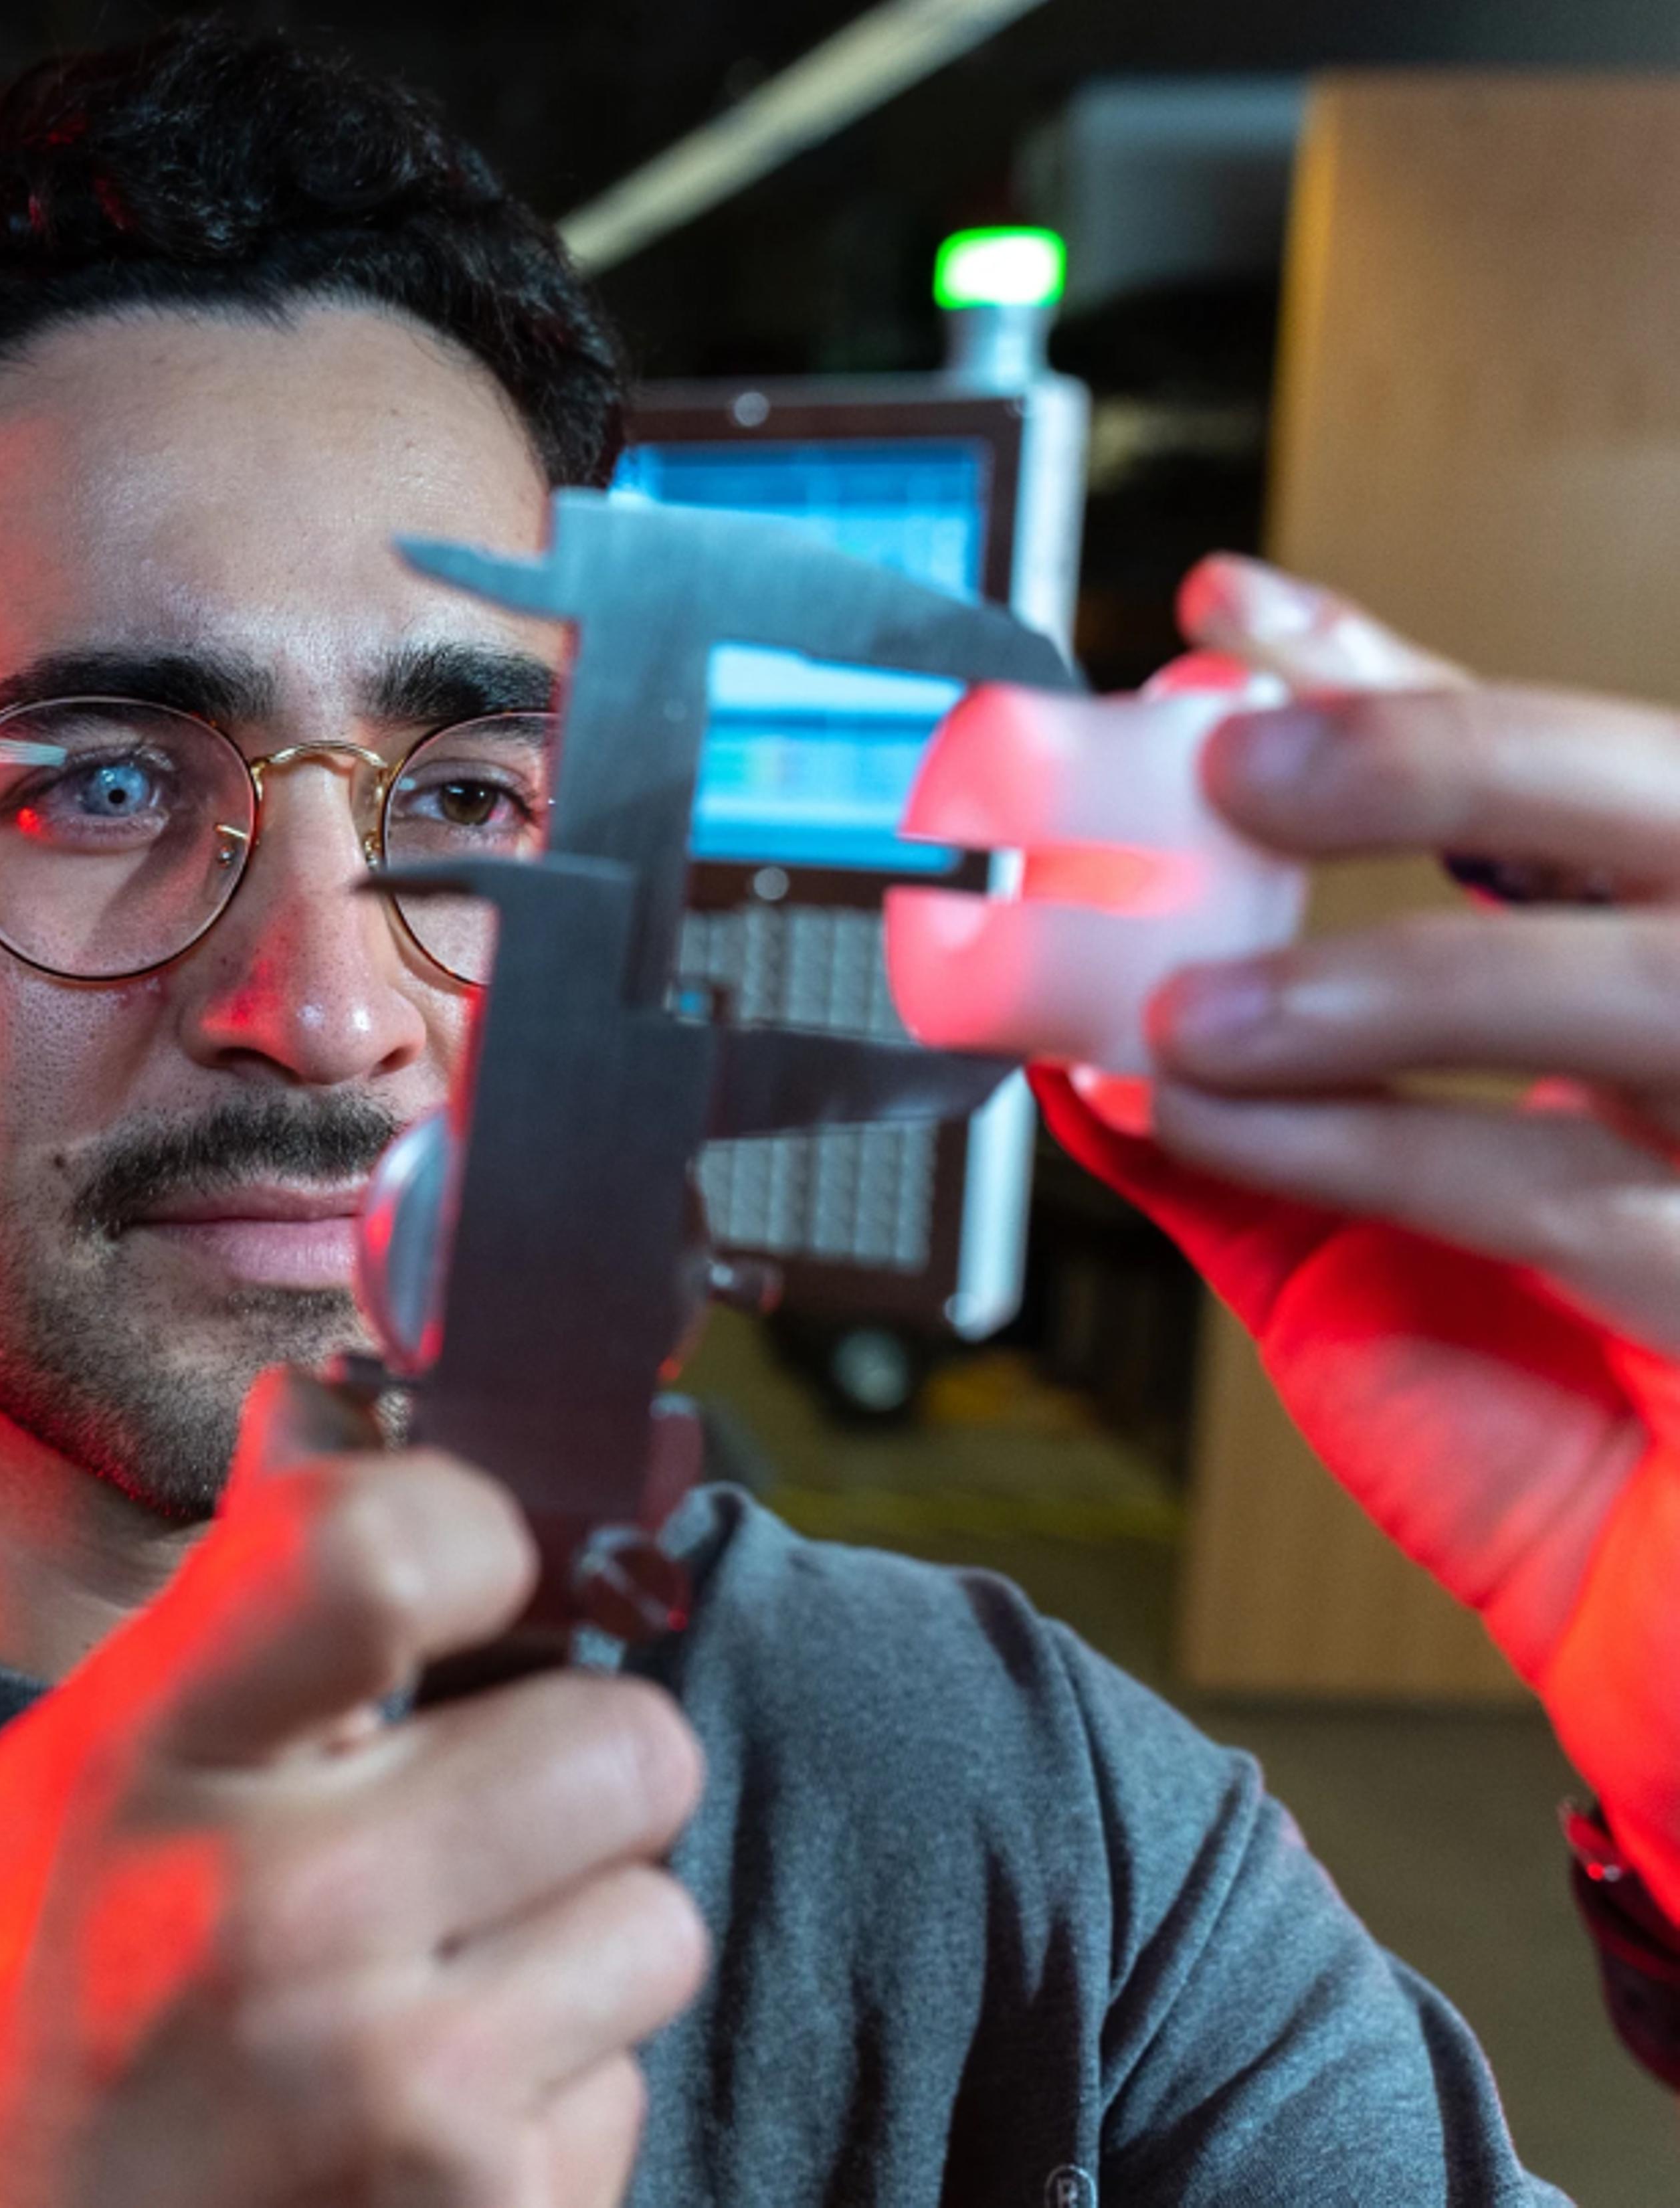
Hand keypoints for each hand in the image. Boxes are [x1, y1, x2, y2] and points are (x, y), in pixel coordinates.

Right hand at [0, 1370, 708, 2207]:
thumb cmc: (50, 2019)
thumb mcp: (75, 1778)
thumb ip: (230, 1598)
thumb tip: (328, 1399)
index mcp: (141, 1765)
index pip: (386, 1546)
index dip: (484, 1533)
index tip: (477, 1578)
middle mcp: (268, 1918)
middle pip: (620, 1738)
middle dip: (575, 1773)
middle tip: (479, 1819)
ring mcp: (389, 2090)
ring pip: (657, 1918)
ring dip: (579, 1942)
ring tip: (440, 1980)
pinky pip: (628, 2087)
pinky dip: (555, 2094)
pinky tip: (426, 2114)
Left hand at [1036, 554, 1679, 1918]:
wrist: (1663, 1628)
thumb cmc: (1538, 1421)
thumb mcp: (1356, 1252)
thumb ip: (1243, 1137)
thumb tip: (1078, 1038)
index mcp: (1648, 966)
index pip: (1531, 773)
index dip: (1382, 671)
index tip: (1220, 613)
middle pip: (1643, 799)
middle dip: (1436, 753)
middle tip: (1235, 751)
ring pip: (1630, 978)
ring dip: (1381, 978)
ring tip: (1188, 1008)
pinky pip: (1558, 1191)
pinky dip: (1362, 1145)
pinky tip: (1212, 1124)